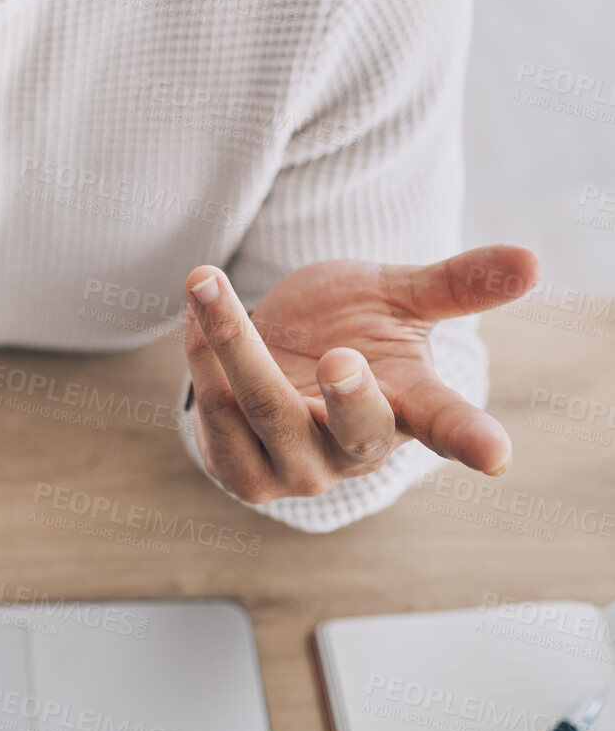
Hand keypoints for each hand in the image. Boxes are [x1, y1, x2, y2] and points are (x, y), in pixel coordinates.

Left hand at [181, 245, 541, 503]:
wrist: (276, 356)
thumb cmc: (348, 329)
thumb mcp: (398, 299)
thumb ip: (455, 284)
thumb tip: (533, 259)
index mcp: (411, 409)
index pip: (449, 428)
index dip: (472, 439)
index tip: (497, 453)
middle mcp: (357, 450)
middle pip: (353, 430)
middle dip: (345, 396)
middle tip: (341, 356)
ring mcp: (298, 468)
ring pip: (264, 410)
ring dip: (231, 342)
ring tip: (208, 283)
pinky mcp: (242, 470)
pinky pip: (215, 412)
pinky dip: (200, 354)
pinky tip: (196, 310)